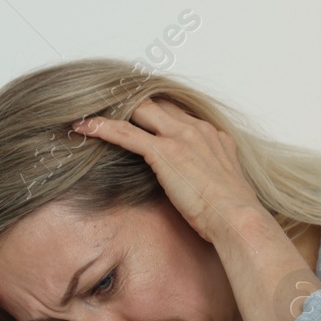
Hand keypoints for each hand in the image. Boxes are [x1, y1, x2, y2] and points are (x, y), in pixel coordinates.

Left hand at [71, 98, 265, 245]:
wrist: (238, 219)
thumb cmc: (233, 214)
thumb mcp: (225, 187)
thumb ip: (211, 175)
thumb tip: (200, 185)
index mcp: (211, 136)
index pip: (176, 111)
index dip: (154, 110)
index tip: (137, 112)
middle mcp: (196, 129)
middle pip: (156, 103)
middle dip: (131, 101)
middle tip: (107, 100)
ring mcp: (181, 137)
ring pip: (139, 110)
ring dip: (113, 108)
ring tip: (87, 109)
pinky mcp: (165, 152)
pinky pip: (126, 134)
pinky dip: (101, 128)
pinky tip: (82, 126)